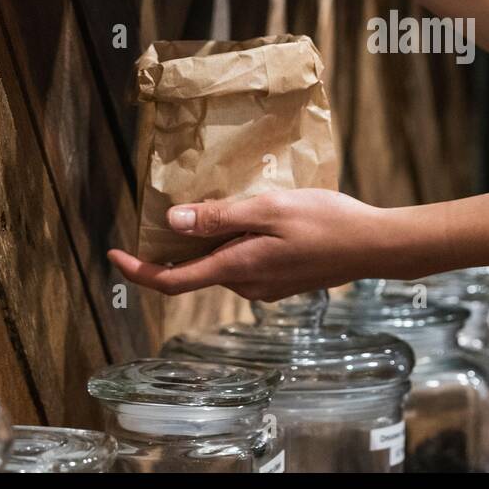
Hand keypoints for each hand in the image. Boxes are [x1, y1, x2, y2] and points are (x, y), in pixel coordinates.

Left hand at [108, 190, 429, 300]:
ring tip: (239, 202)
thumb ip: (220, 218)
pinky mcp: (283, 281)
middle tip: (189, 202)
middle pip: (199, 268)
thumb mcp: (269, 209)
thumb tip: (173, 224)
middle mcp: (247, 285)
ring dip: (219, 238)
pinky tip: (264, 218)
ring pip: (224, 263)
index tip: (114, 254)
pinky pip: (247, 262)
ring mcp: (267, 287)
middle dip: (185, 242)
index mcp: (238, 268)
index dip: (138, 271)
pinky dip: (241, 242)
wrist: (374, 245)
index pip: (172, 281)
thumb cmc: (326, 222)